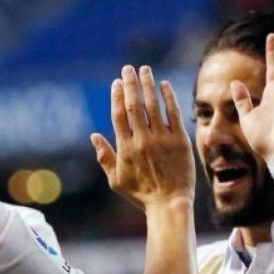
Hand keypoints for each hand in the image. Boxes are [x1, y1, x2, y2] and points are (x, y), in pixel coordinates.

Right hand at [91, 65, 194, 209]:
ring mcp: (162, 139)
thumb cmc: (141, 195)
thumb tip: (94, 135)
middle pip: (134, 105)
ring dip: (148, 84)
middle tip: (128, 69)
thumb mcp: (116, 180)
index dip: (116, 96)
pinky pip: (174, 114)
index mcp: (125, 148)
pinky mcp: (179, 141)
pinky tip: (165, 85)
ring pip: (153, 105)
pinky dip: (169, 97)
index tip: (116, 82)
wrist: (169, 204)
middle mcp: (142, 140)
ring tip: (145, 70)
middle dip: (130, 84)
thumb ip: (104, 157)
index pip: (118, 115)